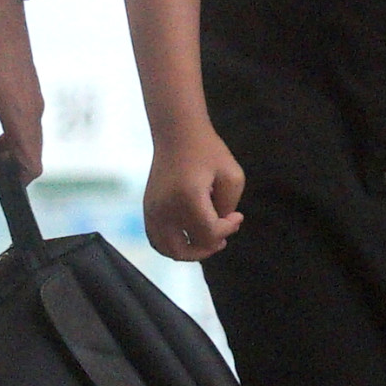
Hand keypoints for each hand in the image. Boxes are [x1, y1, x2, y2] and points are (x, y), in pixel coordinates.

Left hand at [0, 0, 44, 181]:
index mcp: (20, 113)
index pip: (31, 166)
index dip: (8, 179)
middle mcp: (34, 108)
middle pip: (29, 154)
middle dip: (0, 161)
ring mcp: (33, 95)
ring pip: (25, 137)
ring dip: (1, 144)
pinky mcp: (28, 84)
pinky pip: (23, 120)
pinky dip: (5, 128)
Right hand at [144, 124, 245, 261]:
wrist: (177, 133)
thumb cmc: (208, 151)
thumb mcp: (232, 175)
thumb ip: (228, 206)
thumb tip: (219, 228)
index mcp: (188, 198)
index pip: (210, 233)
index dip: (229, 229)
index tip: (237, 216)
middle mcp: (166, 208)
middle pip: (185, 251)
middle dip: (208, 248)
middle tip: (222, 237)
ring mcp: (153, 211)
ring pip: (168, 250)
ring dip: (189, 251)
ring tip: (206, 239)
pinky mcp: (148, 209)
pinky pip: (157, 240)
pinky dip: (174, 246)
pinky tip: (190, 235)